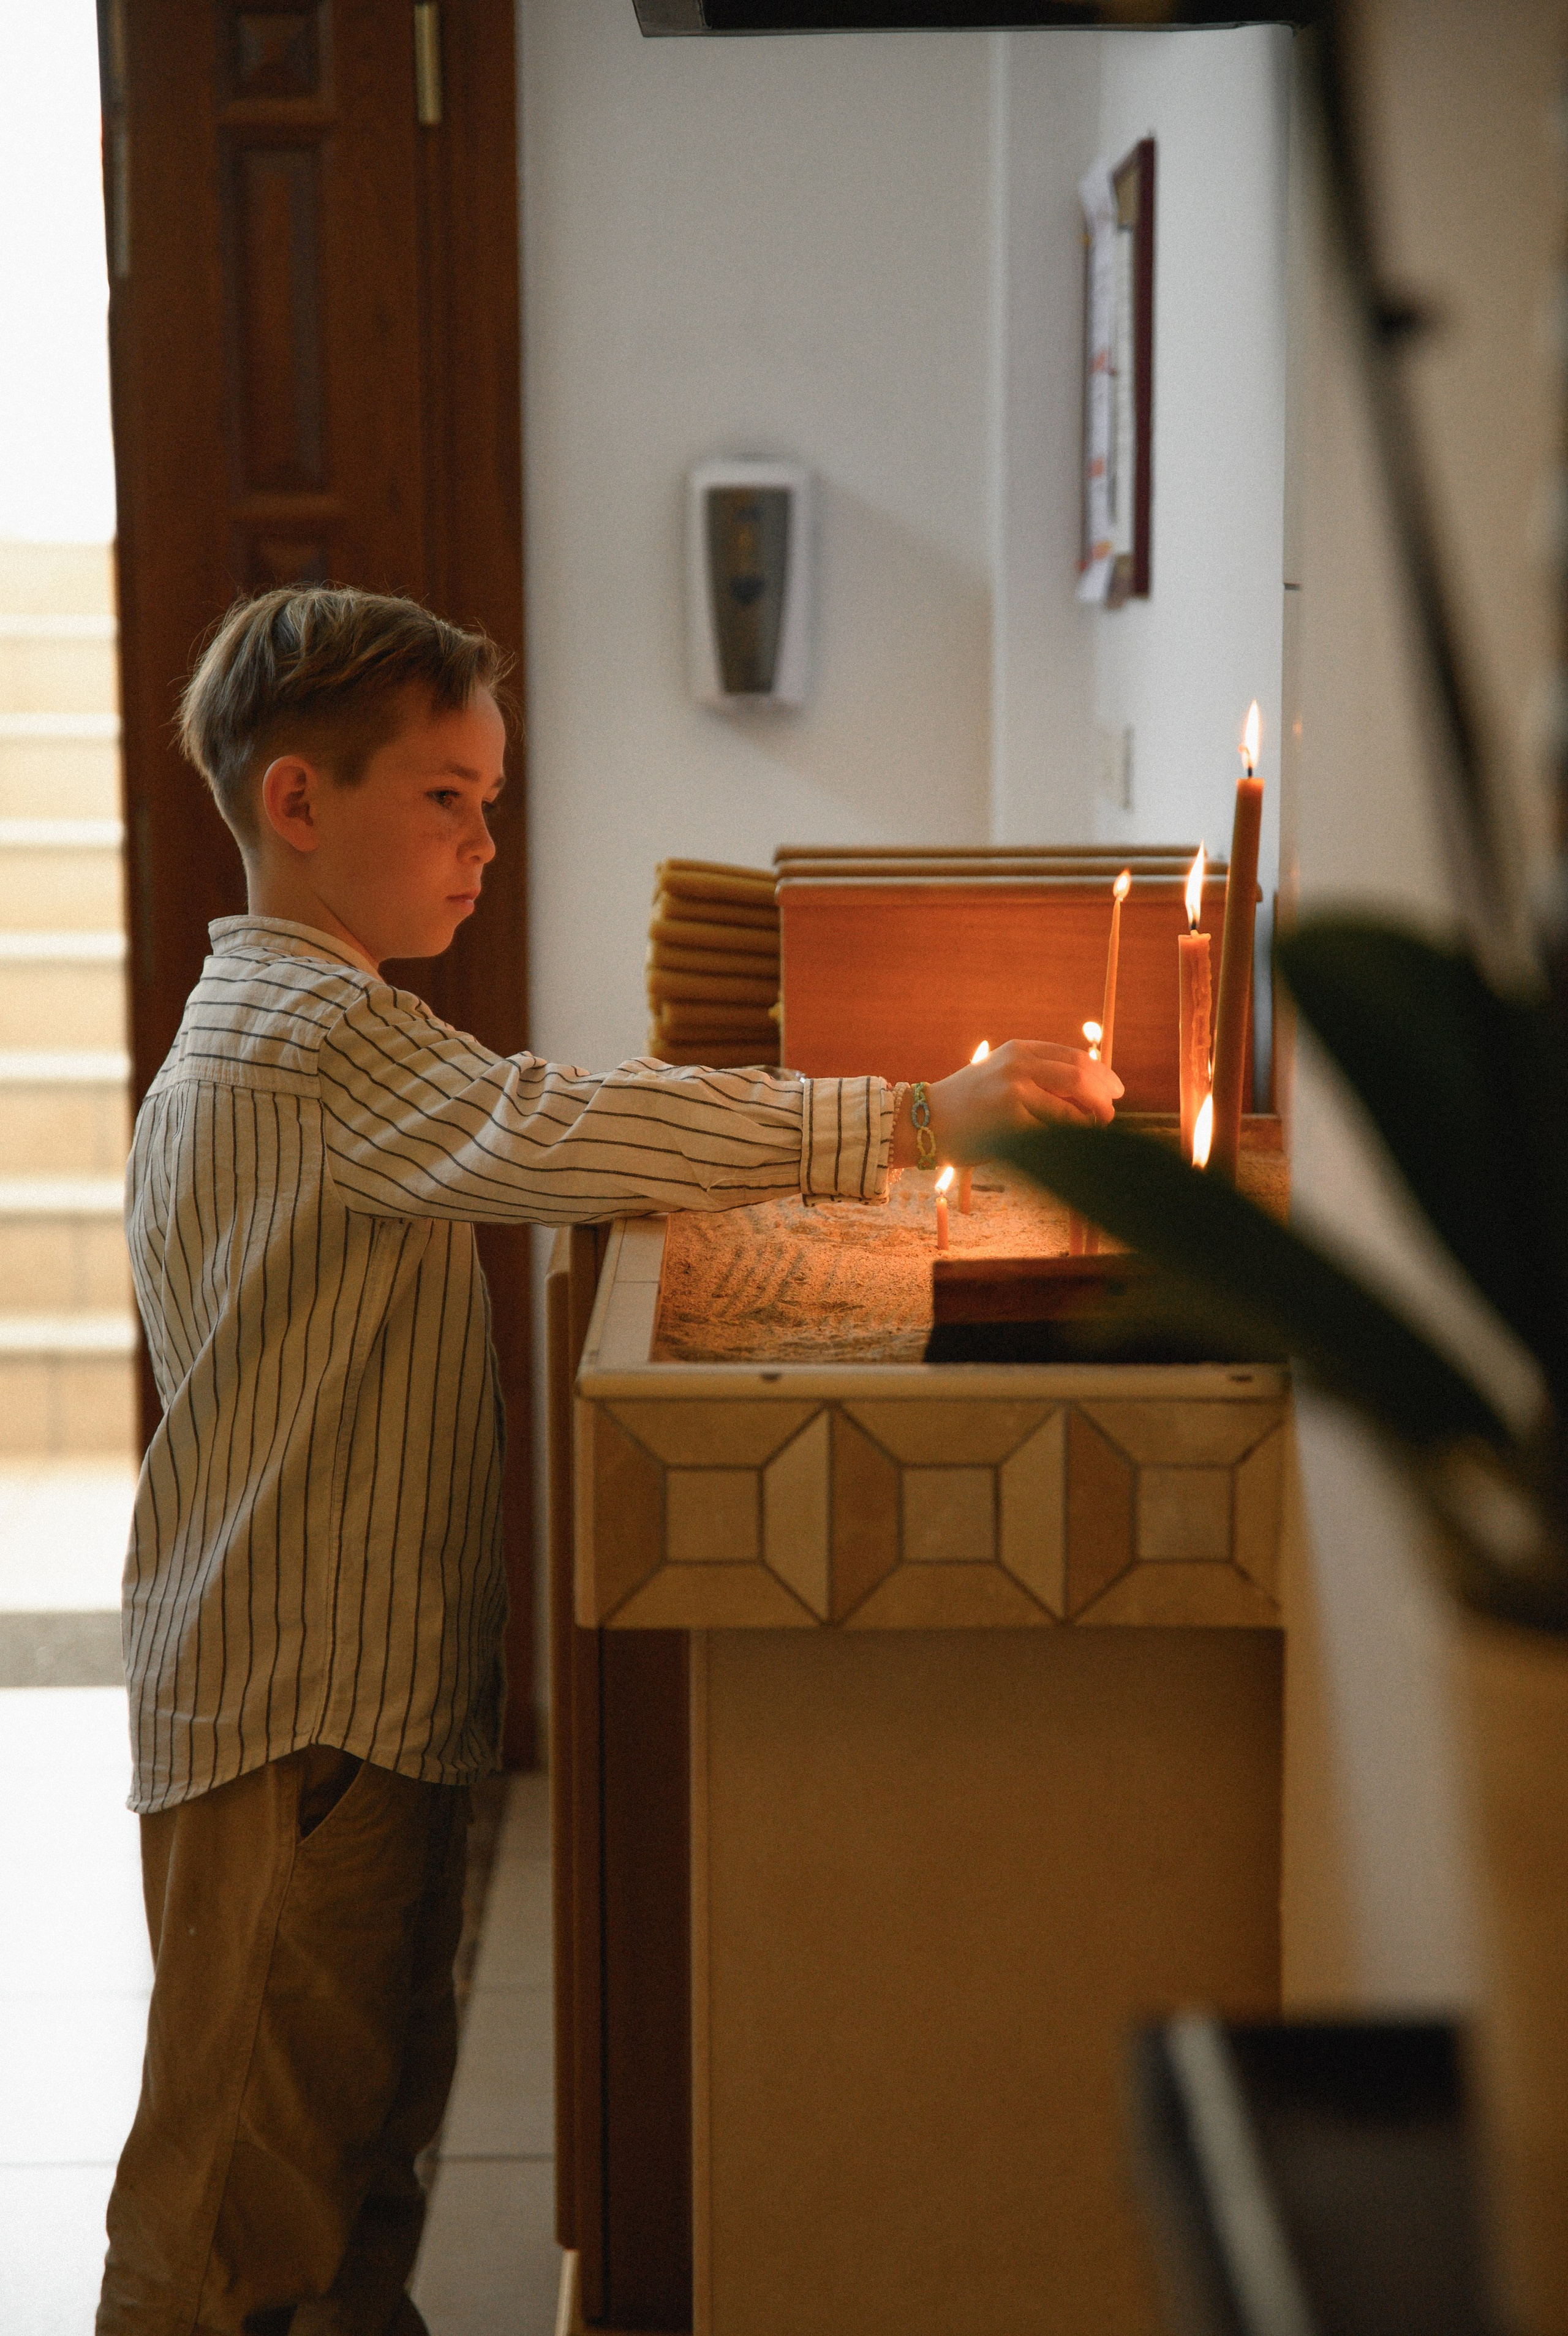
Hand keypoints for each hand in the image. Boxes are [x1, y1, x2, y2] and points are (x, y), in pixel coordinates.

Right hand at [890, 1040, 1122, 1169]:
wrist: (923, 1122)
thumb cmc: (966, 1104)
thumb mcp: (999, 1074)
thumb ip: (1036, 1076)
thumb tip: (1086, 1091)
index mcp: (1018, 1050)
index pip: (1073, 1057)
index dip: (1102, 1073)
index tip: (1116, 1088)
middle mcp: (1017, 1065)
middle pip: (1080, 1076)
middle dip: (1103, 1097)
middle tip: (1111, 1114)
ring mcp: (1013, 1092)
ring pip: (1071, 1106)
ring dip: (1091, 1121)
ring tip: (1096, 1130)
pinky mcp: (1009, 1121)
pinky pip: (1053, 1131)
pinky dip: (1071, 1138)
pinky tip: (1076, 1144)